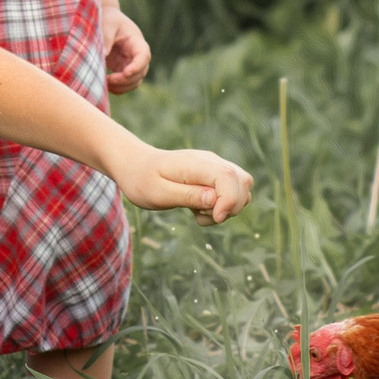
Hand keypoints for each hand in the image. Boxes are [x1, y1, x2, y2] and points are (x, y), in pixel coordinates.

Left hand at [100, 6, 150, 93]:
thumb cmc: (108, 19)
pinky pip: (125, 84)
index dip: (137, 66)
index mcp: (136, 42)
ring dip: (122, 87)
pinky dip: (117, 89)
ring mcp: (131, 64)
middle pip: (140, 72)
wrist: (106, 21)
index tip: (125, 73)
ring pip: (134, 82)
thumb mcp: (107, 24)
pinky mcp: (123, 70)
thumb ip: (106, 38)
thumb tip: (103, 55)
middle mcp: (137, 55)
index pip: (143, 56)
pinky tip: (105, 86)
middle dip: (126, 80)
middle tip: (108, 79)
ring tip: (104, 84)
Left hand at [112, 145, 252, 223]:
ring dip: (227, 208)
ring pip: (242, 188)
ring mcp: (214, 166)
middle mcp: (210, 161)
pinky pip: (232, 191)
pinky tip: (199, 208)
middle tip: (201, 215)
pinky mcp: (214, 175)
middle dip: (231, 207)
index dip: (229, 200)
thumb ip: (187, 195)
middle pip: (243, 182)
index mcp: (195, 164)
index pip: (228, 177)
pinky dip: (222, 206)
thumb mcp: (157, 193)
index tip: (214, 217)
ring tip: (198, 212)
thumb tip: (214, 199)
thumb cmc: (142, 180)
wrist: (135, 166)